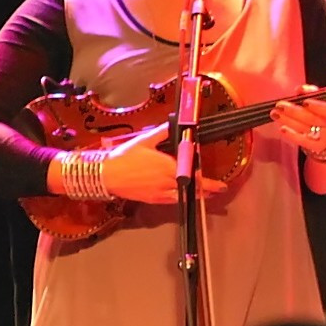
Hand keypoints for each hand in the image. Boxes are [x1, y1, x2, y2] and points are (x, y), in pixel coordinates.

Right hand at [100, 125, 222, 204]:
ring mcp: (160, 193)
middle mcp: (167, 182)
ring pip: (184, 196)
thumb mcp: (145, 141)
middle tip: (218, 190)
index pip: (194, 176)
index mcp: (168, 167)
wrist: (107, 174)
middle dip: (207, 190)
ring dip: (196, 196)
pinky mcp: (153, 199)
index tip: (219, 184)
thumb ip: (162, 133)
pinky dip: (181, 198)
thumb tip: (173, 125)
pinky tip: (184, 195)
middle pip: (192, 188)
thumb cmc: (125, 156)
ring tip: (206, 195)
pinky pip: (171, 201)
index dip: (208, 182)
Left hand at [272, 98, 325, 162]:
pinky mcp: (316, 146)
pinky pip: (303, 141)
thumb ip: (311, 94)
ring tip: (275, 113)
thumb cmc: (322, 115)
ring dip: (289, 120)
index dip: (317, 105)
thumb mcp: (320, 103)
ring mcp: (324, 137)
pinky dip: (292, 135)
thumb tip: (300, 89)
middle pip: (313, 119)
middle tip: (279, 105)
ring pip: (306, 128)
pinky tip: (282, 129)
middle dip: (295, 111)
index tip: (304, 101)